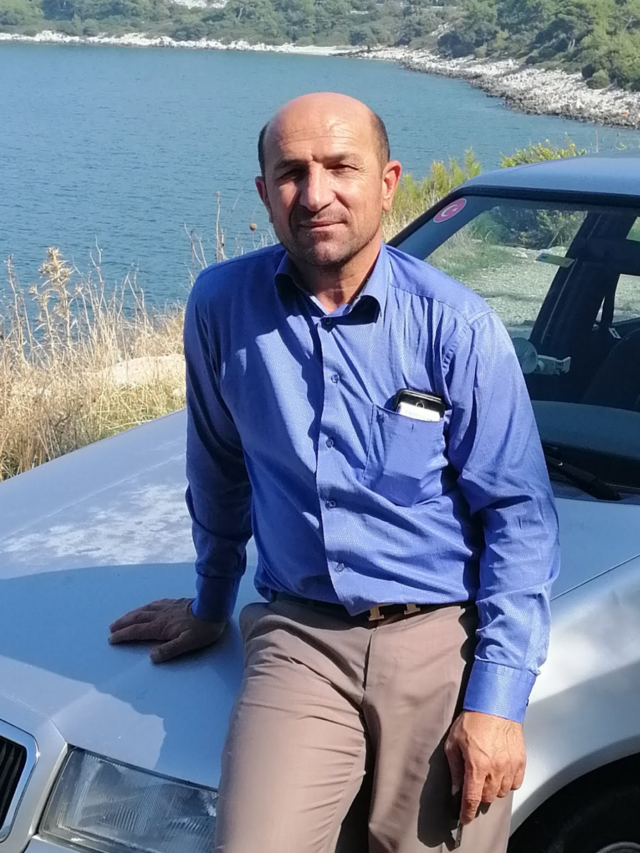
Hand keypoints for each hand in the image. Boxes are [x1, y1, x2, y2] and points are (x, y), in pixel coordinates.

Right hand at [109, 598, 225, 663]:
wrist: (214, 608)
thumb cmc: (203, 629)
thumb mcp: (188, 644)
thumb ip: (169, 650)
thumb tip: (152, 657)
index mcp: (161, 627)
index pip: (138, 631)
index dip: (124, 635)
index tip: (112, 639)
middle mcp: (161, 615)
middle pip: (137, 618)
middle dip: (123, 623)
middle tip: (111, 628)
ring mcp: (167, 607)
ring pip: (145, 609)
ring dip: (131, 614)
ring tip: (123, 618)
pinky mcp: (175, 602)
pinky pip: (155, 603)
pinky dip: (146, 606)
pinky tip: (146, 607)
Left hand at [444, 710, 525, 824]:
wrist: (495, 704)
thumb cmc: (474, 719)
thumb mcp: (454, 742)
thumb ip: (455, 767)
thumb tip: (456, 786)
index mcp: (477, 765)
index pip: (472, 799)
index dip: (467, 812)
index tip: (464, 818)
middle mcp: (495, 769)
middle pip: (488, 798)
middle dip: (479, 796)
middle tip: (474, 786)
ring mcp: (510, 766)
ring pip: (502, 792)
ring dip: (493, 789)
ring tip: (487, 775)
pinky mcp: (520, 761)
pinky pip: (516, 783)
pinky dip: (508, 783)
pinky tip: (501, 772)